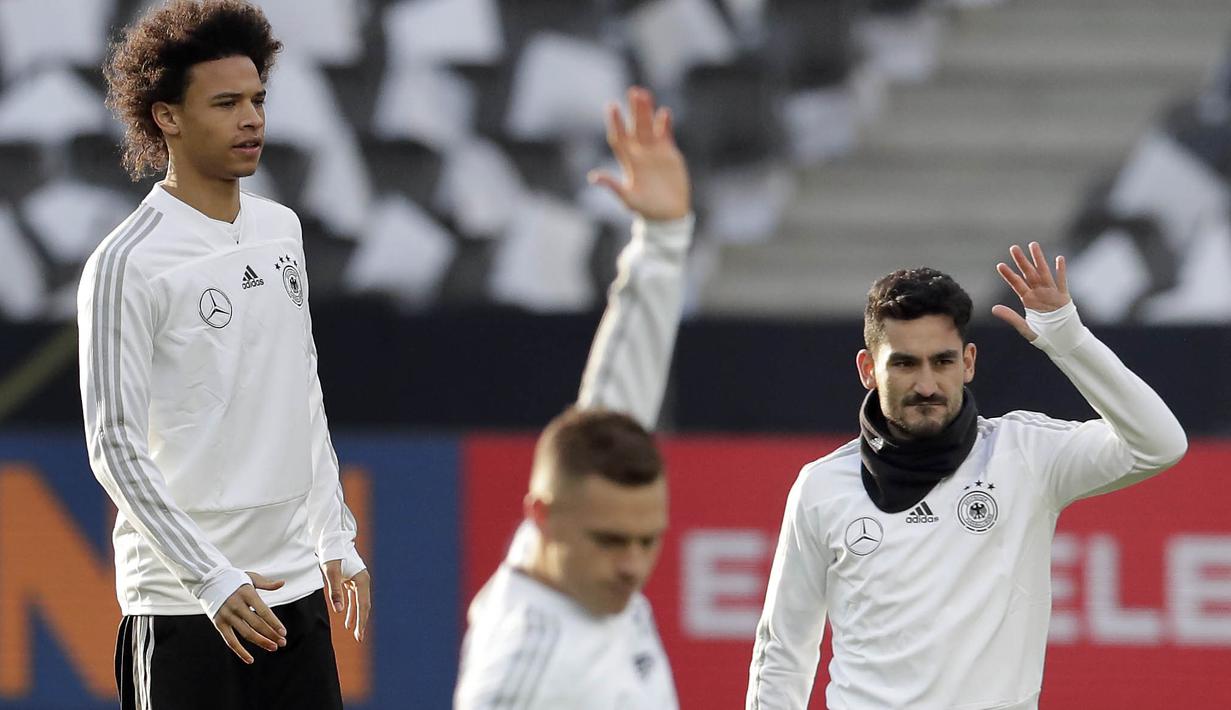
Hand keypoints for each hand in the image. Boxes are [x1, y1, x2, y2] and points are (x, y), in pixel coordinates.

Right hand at [212, 572, 286, 663]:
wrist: (209, 580)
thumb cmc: (235, 579)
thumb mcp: (251, 578)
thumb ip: (266, 584)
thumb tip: (282, 583)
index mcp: (247, 593)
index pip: (263, 611)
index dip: (274, 623)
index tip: (284, 632)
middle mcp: (236, 604)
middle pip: (257, 624)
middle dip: (271, 634)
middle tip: (283, 643)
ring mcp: (226, 615)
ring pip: (246, 633)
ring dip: (261, 642)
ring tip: (273, 647)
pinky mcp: (218, 623)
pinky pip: (230, 641)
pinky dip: (240, 652)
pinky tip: (250, 660)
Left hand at [322, 560, 371, 642]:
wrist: (331, 540)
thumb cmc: (331, 554)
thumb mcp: (331, 572)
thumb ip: (335, 591)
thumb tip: (338, 610)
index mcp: (362, 579)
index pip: (363, 605)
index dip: (361, 621)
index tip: (358, 635)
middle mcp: (363, 580)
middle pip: (364, 605)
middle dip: (361, 622)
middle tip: (358, 638)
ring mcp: (358, 580)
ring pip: (360, 603)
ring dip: (356, 617)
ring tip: (354, 632)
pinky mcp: (352, 580)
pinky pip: (354, 598)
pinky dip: (351, 609)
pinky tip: (347, 619)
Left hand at [587, 86, 690, 221]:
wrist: (667, 214)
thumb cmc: (645, 209)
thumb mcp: (627, 199)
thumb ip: (613, 186)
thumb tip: (593, 177)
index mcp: (628, 162)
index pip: (619, 138)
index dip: (616, 123)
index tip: (612, 107)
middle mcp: (640, 153)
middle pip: (636, 127)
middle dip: (635, 110)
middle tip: (633, 91)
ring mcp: (655, 152)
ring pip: (650, 127)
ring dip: (648, 111)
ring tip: (645, 94)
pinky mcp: (669, 154)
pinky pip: (666, 135)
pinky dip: (665, 124)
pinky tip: (664, 113)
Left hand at [992, 242, 1070, 341]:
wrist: (1064, 344)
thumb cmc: (1045, 337)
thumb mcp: (1025, 328)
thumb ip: (1011, 317)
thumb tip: (994, 308)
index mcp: (1029, 301)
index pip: (1017, 284)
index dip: (1009, 275)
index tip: (1000, 265)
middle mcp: (1039, 294)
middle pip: (1029, 274)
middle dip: (1021, 261)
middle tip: (1013, 248)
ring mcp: (1052, 294)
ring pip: (1044, 273)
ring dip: (1039, 260)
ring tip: (1033, 245)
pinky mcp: (1064, 298)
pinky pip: (1063, 282)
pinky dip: (1061, 271)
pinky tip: (1059, 259)